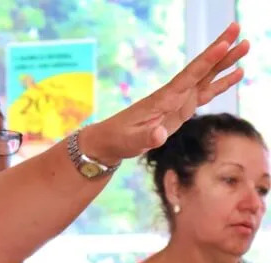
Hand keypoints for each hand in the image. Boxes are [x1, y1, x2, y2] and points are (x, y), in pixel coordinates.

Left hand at [82, 22, 248, 164]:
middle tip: (237, 28)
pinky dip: (222, 82)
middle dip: (220, 50)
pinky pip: (206, 92)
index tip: (223, 44)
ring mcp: (179, 100)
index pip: (189, 76)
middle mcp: (174, 94)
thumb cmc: (121, 139)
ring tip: (245, 45)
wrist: (111, 140)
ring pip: (207, 76)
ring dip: (226, 61)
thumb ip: (148, 138)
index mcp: (164, 98)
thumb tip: (159, 136)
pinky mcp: (182, 108)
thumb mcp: (133, 141)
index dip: (207, 60)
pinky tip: (237, 73)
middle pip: (201, 68)